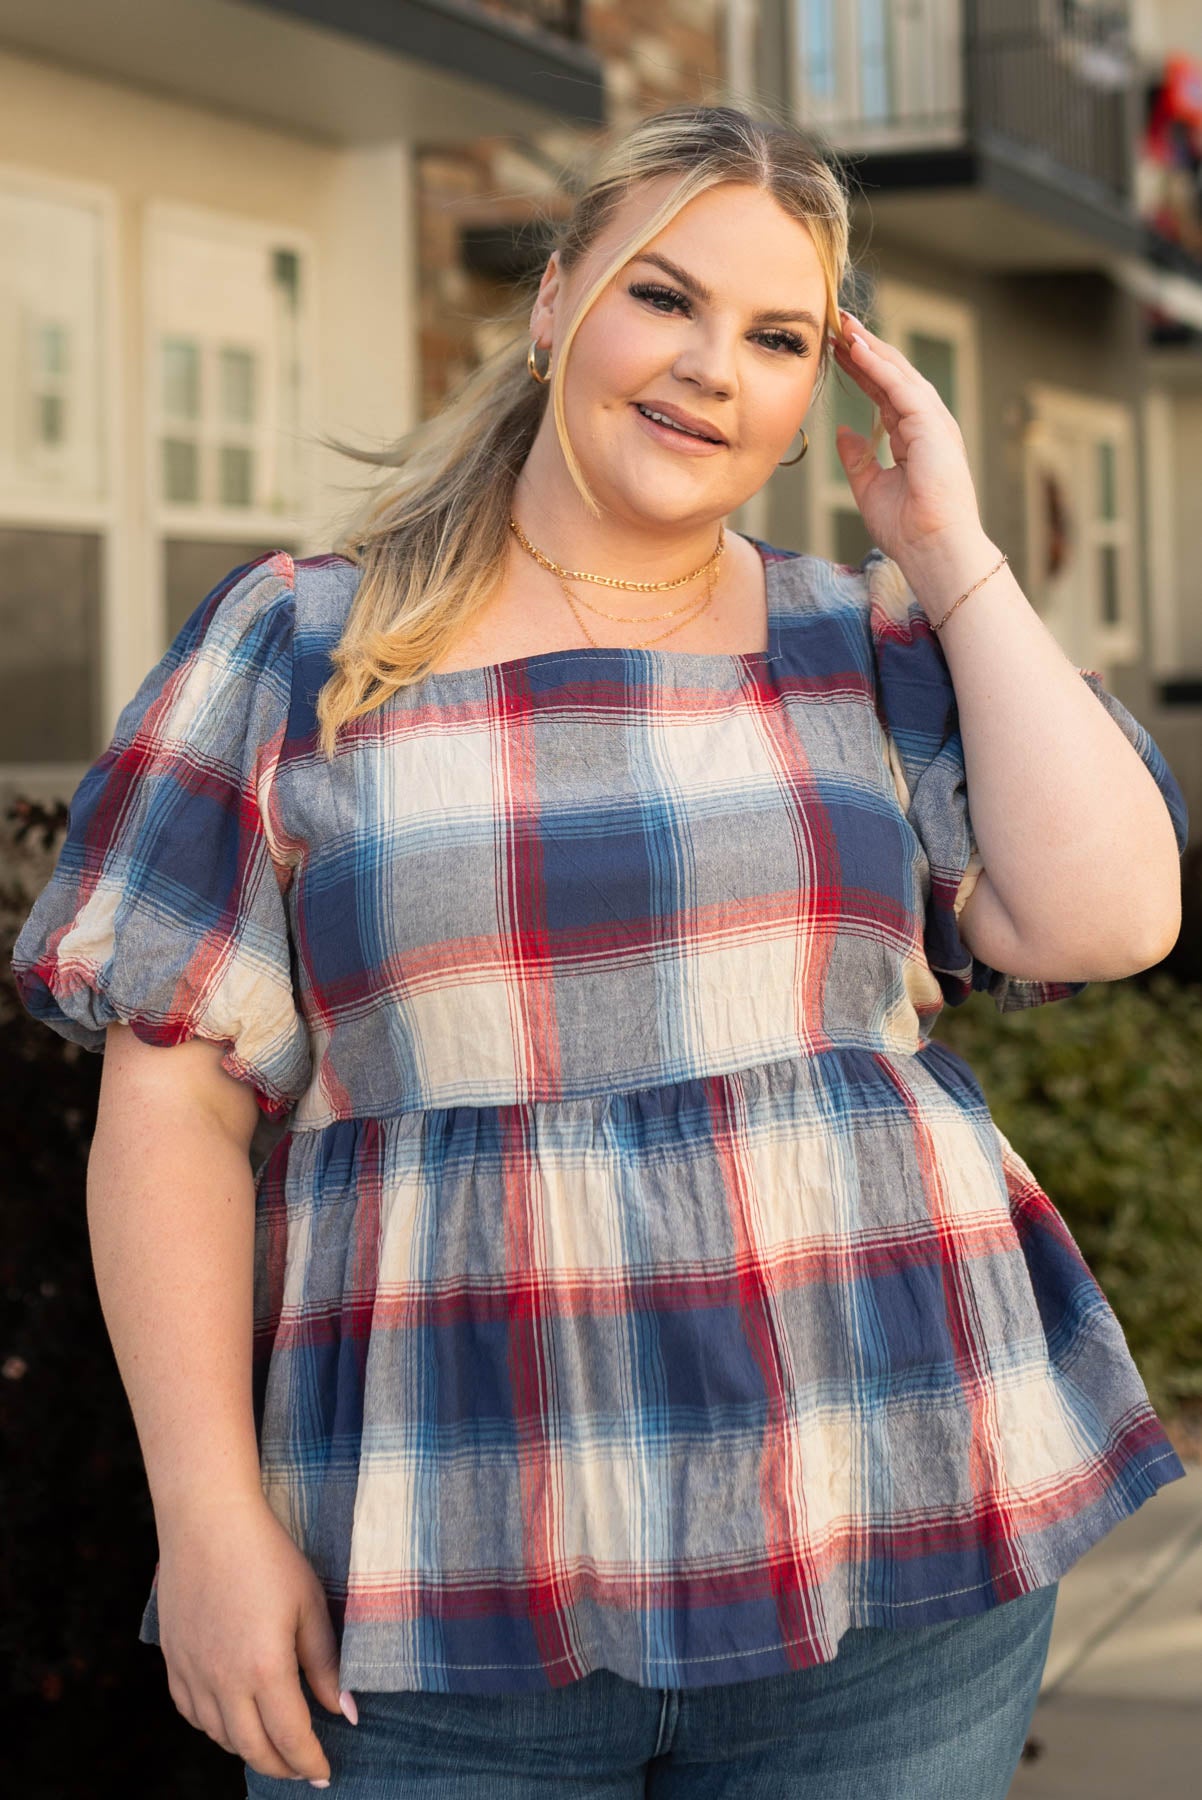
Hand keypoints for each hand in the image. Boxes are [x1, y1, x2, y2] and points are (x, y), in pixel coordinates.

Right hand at [155, 1493, 344, 1783]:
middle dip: (282, 1766)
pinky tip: (232, 1719)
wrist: (207, 1521)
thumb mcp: (309, 1605)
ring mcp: (193, 1674)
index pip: (290, 1738)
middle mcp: (224, 1682)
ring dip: (249, 1749)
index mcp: (265, 1669)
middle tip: (303, 1769)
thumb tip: (344, 1712)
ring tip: (273, 1745)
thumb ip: (325, 1664)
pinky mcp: (173, 1662)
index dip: (310, 1762)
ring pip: (221, 1737)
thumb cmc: (268, 1556)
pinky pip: (192, 1714)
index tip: (325, 1774)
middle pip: (253, 1749)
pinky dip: (215, 1728)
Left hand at [830, 311, 983, 564]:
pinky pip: (901, 387)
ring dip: (870, 347)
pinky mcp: (933, 425)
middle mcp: (926, 424)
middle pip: (892, 375)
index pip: (883, 392)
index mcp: (913, 437)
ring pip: (898, 374)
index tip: (837, 349)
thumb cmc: (908, 529)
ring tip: (845, 325)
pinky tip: (857, 348)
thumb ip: (857, 458)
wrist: (933, 549)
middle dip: (865, 347)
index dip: (860, 369)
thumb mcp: (870, 487)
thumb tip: (843, 433)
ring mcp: (933, 422)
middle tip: (839, 321)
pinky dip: (878, 366)